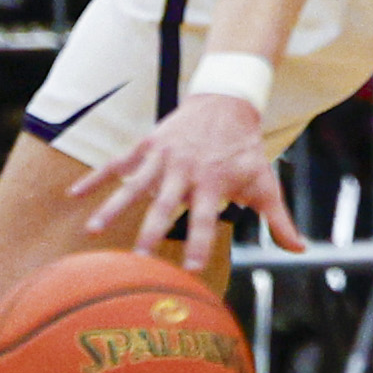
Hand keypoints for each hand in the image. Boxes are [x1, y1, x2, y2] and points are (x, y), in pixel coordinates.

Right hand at [68, 94, 304, 273]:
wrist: (227, 102)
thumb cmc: (246, 151)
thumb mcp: (265, 183)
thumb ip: (279, 220)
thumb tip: (300, 250)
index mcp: (214, 183)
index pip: (206, 220)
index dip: (201, 244)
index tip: (192, 271)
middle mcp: (185, 171)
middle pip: (166, 206)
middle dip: (152, 233)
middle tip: (139, 261)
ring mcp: (162, 157)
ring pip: (134, 185)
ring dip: (113, 207)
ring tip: (92, 231)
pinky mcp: (146, 145)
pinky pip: (116, 162)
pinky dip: (95, 178)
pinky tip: (73, 196)